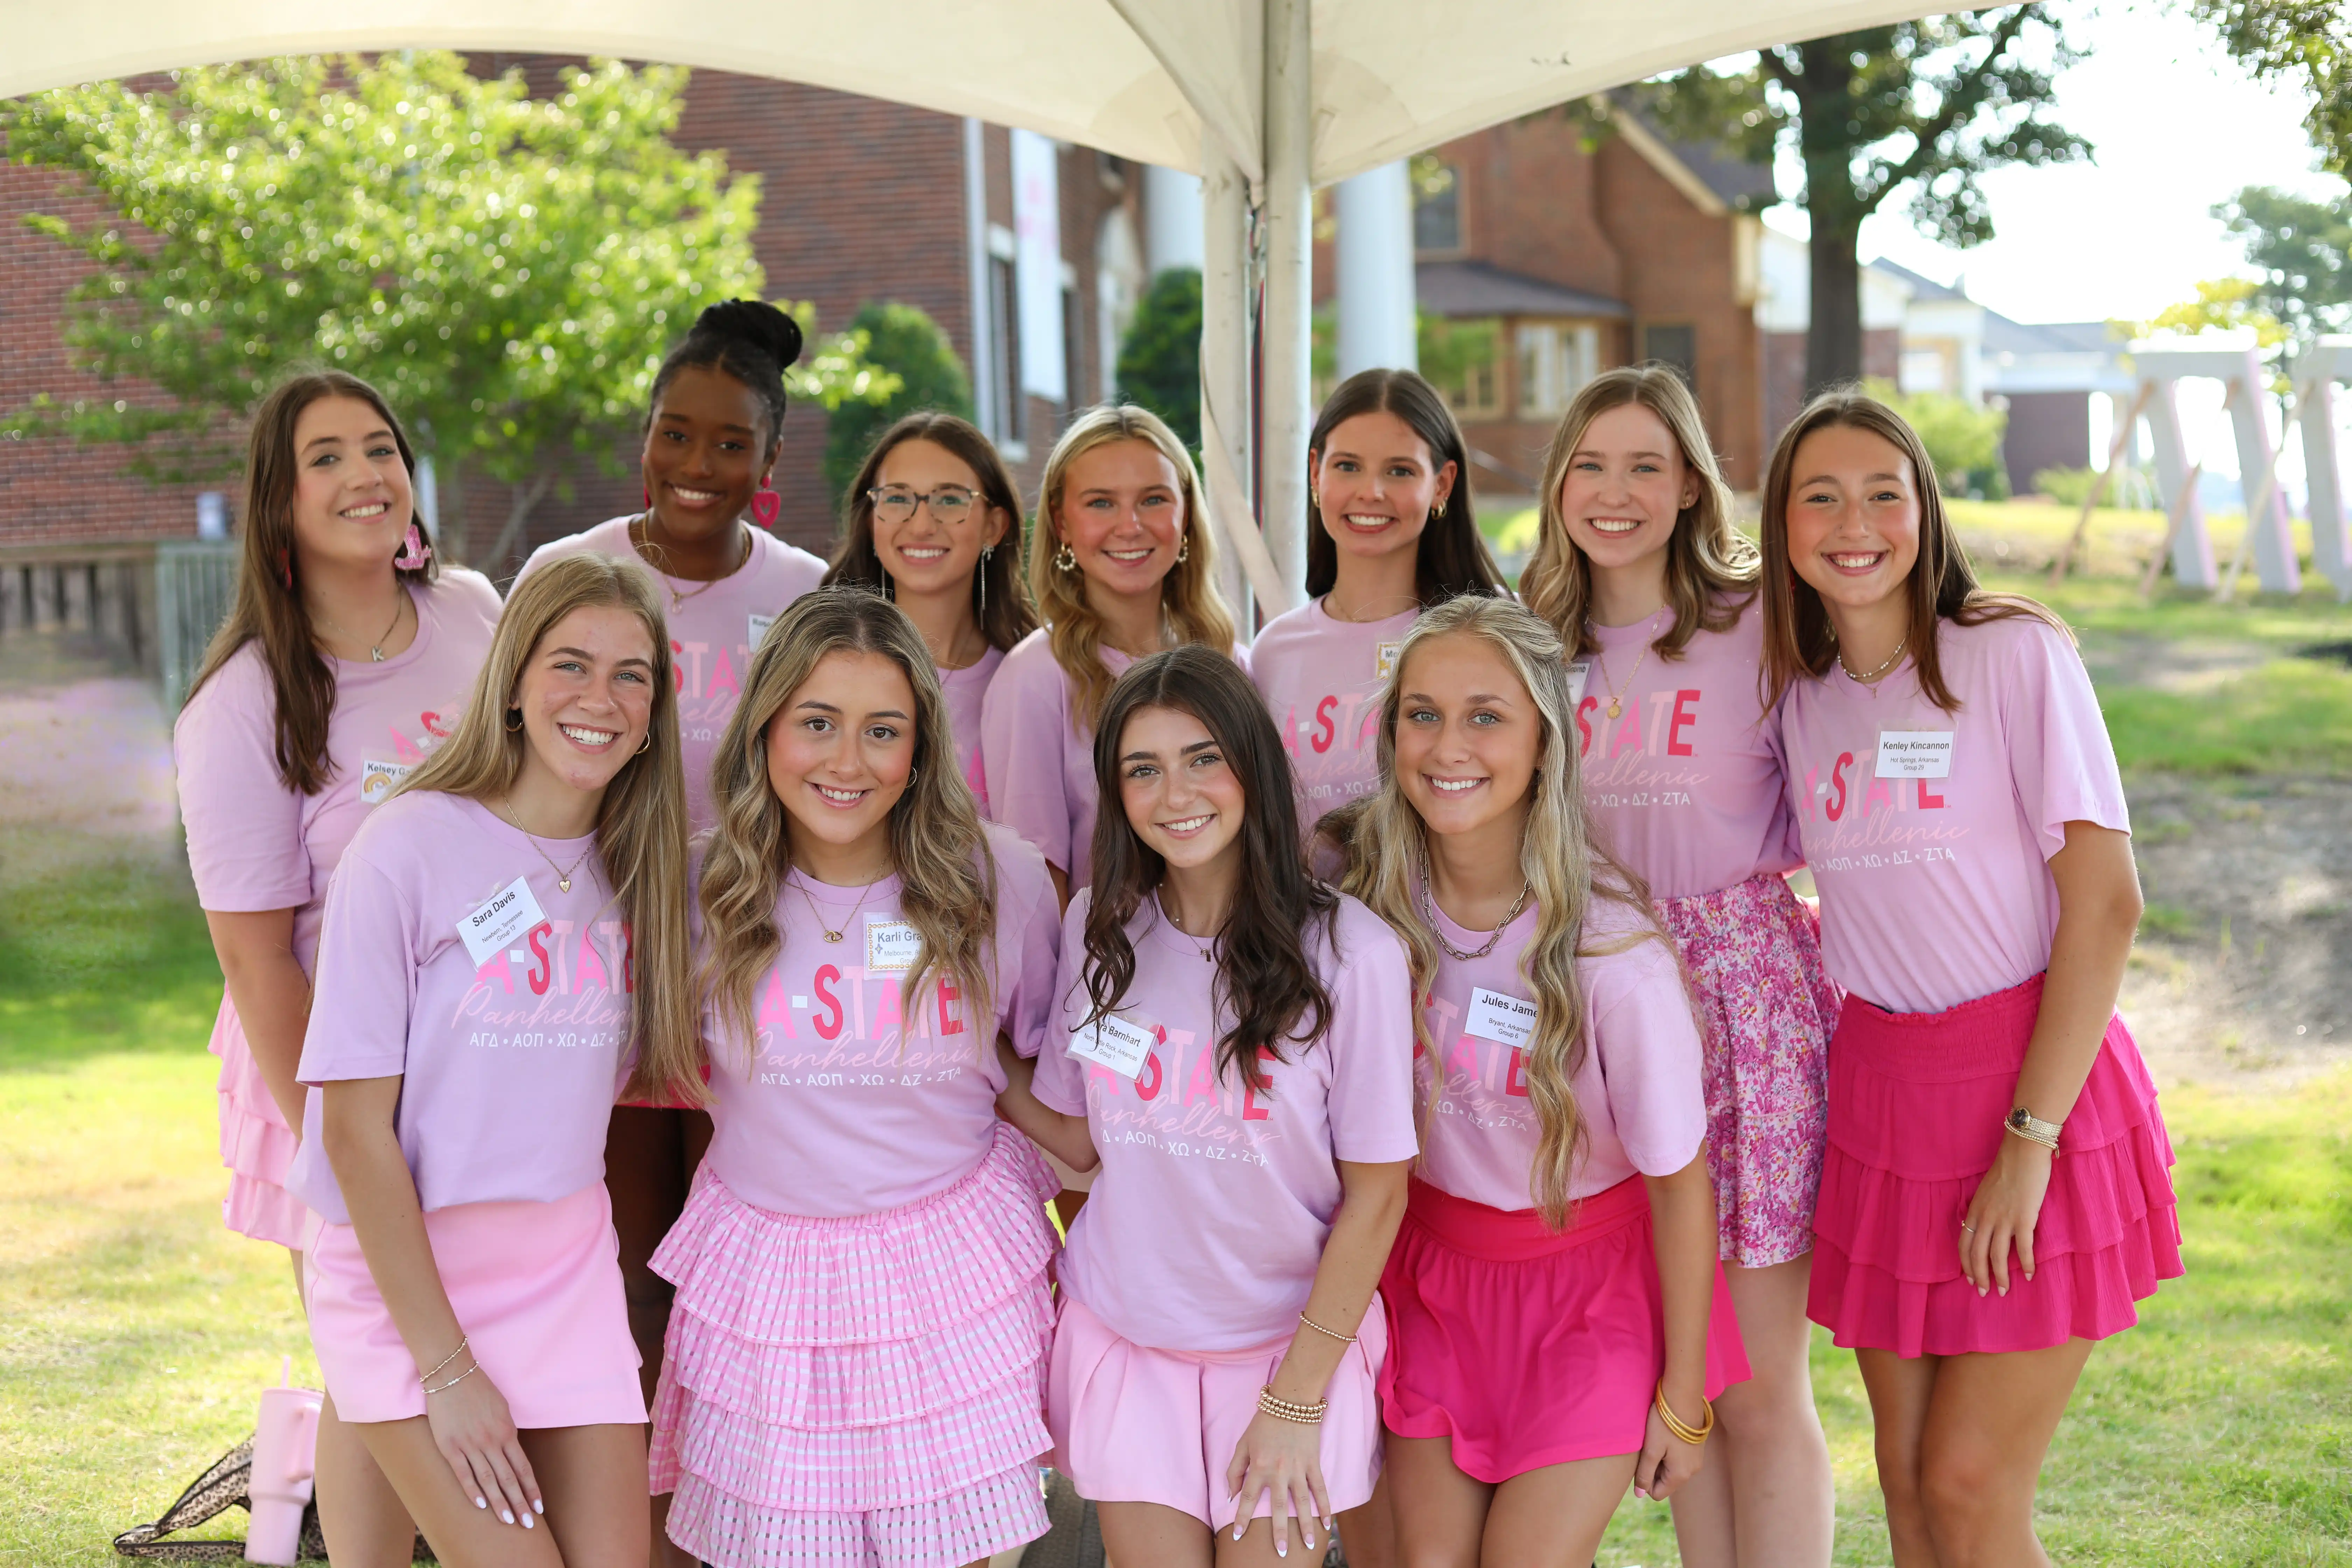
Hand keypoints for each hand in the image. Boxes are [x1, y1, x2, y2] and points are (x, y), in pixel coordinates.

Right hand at [425, 1363, 541, 1527]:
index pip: (523, 1467)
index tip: (539, 1507)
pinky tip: (481, 1505)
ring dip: (499, 1502)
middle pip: (509, 1478)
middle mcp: (491, 1441)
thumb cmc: (479, 1389)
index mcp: (507, 1431)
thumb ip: (506, 1432)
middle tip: (527, 1524)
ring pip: (489, 1480)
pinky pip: (463, 1473)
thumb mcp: (501, 1408)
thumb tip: (511, 1450)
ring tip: (508, 1521)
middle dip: (520, 1502)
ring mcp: (470, 1445)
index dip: (531, 1488)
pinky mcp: (450, 1446)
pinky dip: (473, 1490)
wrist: (452, 1373)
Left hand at [1223, 1408, 1329, 1557]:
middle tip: (1281, 1554)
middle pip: (1278, 1507)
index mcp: (1258, 1466)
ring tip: (1309, 1544)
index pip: (1247, 1498)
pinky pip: (1320, 1488)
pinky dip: (1324, 1506)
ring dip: (1306, 1525)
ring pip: (1303, 1502)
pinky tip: (1327, 1523)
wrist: (1291, 1400)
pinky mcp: (1313, 1463)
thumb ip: (1234, 1470)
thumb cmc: (1263, 1422)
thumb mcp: (1242, 1444)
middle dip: (1279, 1532)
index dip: (1241, 1518)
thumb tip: (1229, 1496)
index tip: (1238, 1536)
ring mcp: (1298, 1468)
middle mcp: (1278, 1471)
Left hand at [1632, 1391, 1706, 1501]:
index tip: (1641, 1461)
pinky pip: (1679, 1460)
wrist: (1684, 1398)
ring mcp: (1696, 1460)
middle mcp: (1692, 1471)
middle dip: (1653, 1469)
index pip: (1657, 1493)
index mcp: (1681, 1475)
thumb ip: (1644, 1474)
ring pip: (1671, 1470)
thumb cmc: (1664, 1423)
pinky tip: (1665, 1437)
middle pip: (1665, 1482)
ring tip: (1656, 1441)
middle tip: (1648, 1449)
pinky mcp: (1697, 1449)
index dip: (1645, 1481)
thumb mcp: (1651, 1449)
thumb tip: (1639, 1495)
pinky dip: (1669, 1452)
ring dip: (1661, 1460)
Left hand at [1960, 1135, 2053, 1295]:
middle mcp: (1985, 1217)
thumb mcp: (1986, 1191)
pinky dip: (2027, 1264)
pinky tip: (2030, 1275)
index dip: (1966, 1265)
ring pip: (1997, 1256)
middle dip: (1981, 1277)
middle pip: (1977, 1255)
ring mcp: (2004, 1219)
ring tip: (2004, 1290)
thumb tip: (1985, 1227)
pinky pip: (2023, 1248)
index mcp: (1974, 1211)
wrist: (2023, 1153)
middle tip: (1986, 1292)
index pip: (1964, 1244)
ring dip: (2001, 1276)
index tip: (1971, 1279)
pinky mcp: (2024, 1219)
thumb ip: (1984, 1210)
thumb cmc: (2007, 1170)